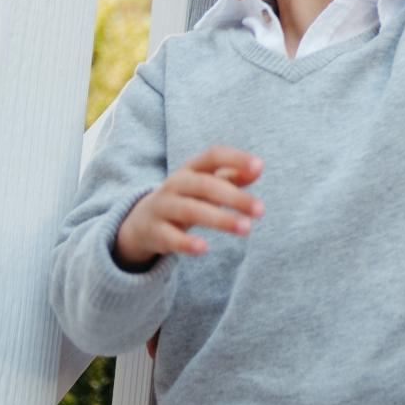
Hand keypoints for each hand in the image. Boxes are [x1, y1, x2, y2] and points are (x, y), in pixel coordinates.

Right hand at [114, 145, 262, 268]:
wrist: (143, 221)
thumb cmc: (187, 198)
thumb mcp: (207, 183)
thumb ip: (233, 175)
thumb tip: (258, 167)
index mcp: (192, 168)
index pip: (213, 156)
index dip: (235, 159)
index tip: (259, 166)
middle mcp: (176, 183)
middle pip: (205, 185)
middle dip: (234, 197)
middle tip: (261, 210)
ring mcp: (163, 207)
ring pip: (191, 210)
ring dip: (220, 219)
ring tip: (246, 228)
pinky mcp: (155, 232)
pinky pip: (170, 237)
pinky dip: (186, 242)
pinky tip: (203, 248)